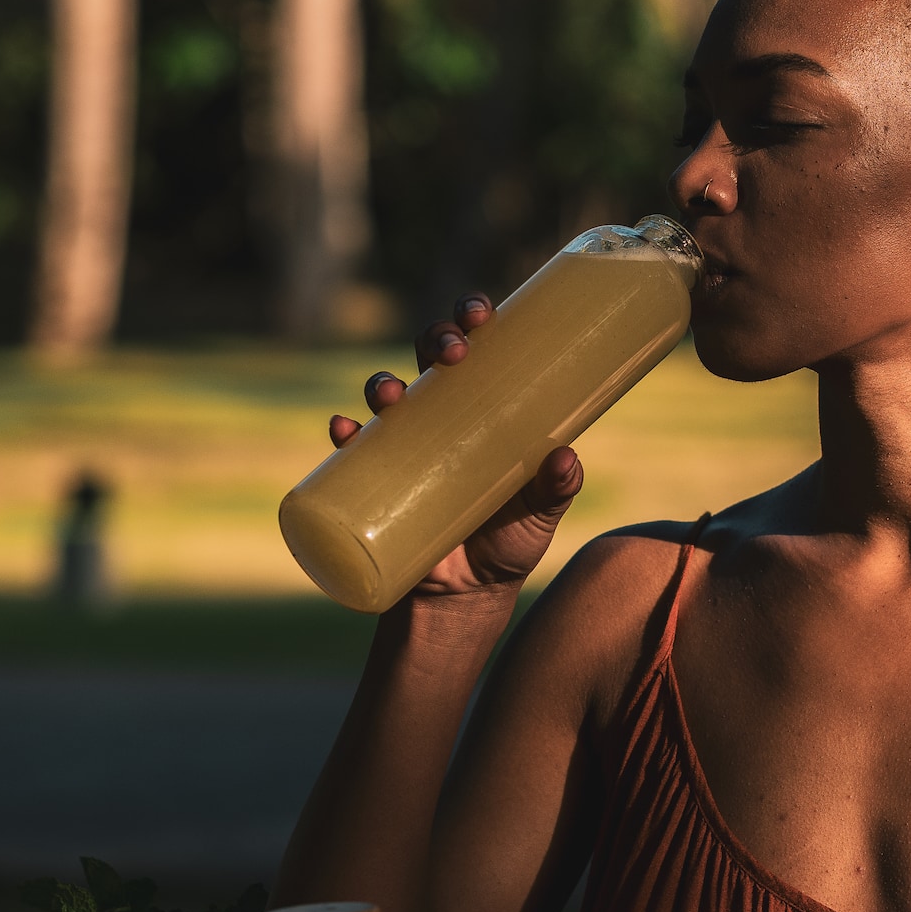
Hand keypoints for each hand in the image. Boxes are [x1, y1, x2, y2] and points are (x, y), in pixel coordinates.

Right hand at [326, 294, 584, 598]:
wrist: (467, 596)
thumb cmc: (509, 540)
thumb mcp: (541, 513)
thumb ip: (559, 488)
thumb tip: (566, 458)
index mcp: (483, 405)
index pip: (476, 345)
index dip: (471, 317)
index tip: (482, 315)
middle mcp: (441, 415)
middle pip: (428, 355)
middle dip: (435, 338)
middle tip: (454, 351)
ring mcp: (405, 444)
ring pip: (386, 392)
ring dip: (383, 382)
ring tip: (393, 396)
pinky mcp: (376, 480)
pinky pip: (351, 449)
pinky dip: (344, 434)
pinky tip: (345, 431)